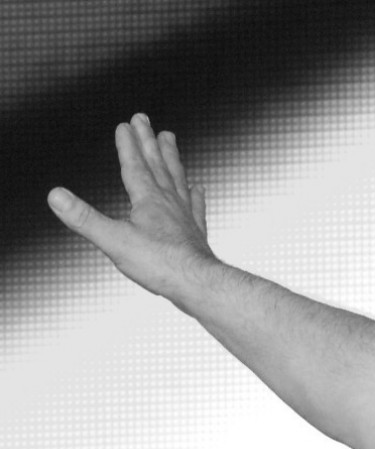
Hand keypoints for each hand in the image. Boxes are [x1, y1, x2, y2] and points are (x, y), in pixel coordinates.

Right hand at [48, 113, 214, 298]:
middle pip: (157, 164)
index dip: (128, 145)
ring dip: (171, 158)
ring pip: (177, 179)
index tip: (125, 124)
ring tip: (170, 139)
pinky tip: (197, 188)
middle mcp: (169, 202)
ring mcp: (185, 216)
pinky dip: (194, 194)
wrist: (197, 283)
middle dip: (148, 141)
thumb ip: (84, 218)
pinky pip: (195, 206)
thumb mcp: (114, 241)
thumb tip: (56, 196)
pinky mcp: (195, 233)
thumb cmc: (159, 264)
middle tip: (144, 118)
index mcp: (148, 201)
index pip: (135, 166)